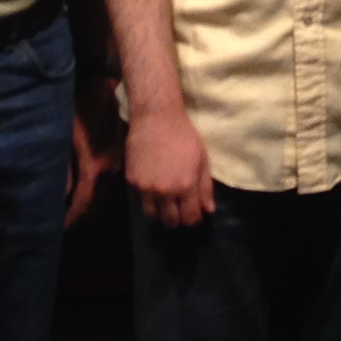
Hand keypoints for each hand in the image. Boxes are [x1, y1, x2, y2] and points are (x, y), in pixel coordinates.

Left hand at [65, 73, 123, 227]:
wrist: (108, 86)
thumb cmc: (82, 108)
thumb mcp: (66, 137)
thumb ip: (64, 169)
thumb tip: (64, 197)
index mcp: (96, 167)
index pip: (83, 204)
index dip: (72, 218)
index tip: (60, 227)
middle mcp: (112, 170)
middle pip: (97, 203)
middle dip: (82, 215)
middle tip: (66, 223)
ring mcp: (120, 163)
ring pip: (106, 193)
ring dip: (92, 204)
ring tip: (76, 212)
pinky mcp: (123, 156)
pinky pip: (111, 181)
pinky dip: (99, 191)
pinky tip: (90, 191)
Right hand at [127, 102, 214, 228]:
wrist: (156, 118)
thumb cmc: (184, 136)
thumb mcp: (202, 160)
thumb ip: (205, 188)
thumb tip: (208, 210)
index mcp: (185, 186)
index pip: (190, 218)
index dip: (194, 219)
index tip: (194, 214)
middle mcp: (165, 191)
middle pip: (170, 222)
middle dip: (177, 220)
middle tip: (179, 210)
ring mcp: (146, 188)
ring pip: (152, 216)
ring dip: (160, 214)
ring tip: (165, 204)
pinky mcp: (132, 181)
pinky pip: (140, 200)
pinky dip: (148, 199)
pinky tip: (153, 187)